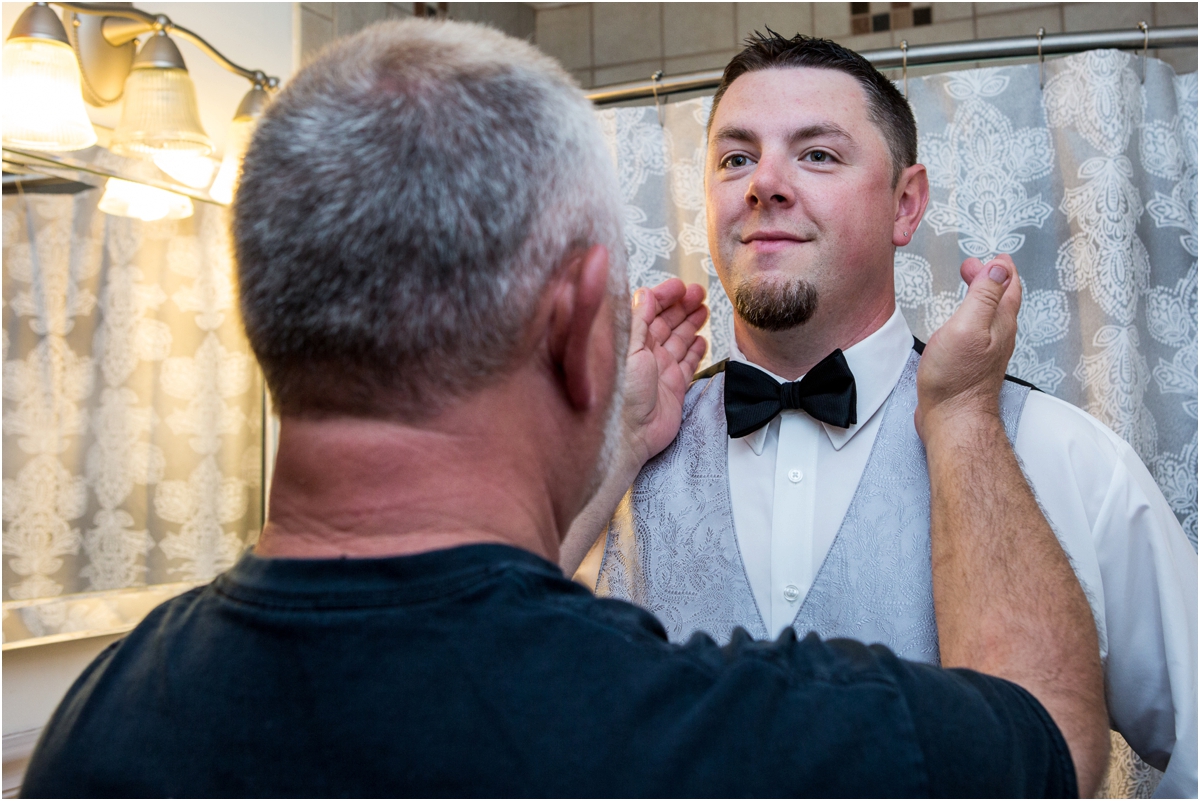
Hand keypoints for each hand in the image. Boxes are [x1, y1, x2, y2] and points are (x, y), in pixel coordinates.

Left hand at [622, 278, 707, 466]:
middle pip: (666, 322)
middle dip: (682, 305)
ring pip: (679, 340)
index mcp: (630, 342)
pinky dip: (695, 351)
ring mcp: (660, 371)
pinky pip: (688, 364)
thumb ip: (636, 320)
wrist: (629, 436)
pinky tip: (701, 340)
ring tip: (703, 309)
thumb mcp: (626, 350)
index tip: (680, 286)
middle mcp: (645, 355)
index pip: (648, 310)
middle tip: (698, 293)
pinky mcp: (674, 388)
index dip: (664, 296)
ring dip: (691, 323)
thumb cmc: (619, 396)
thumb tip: (643, 293)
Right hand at [915, 255, 1020, 441]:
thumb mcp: (967, 326)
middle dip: (990, 278)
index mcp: (1000, 322)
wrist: (952, 419)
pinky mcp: (974, 363)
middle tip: (972, 267)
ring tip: (970, 286)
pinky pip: (979, 332)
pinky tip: (962, 322)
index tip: (990, 256)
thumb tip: (999, 266)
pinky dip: (974, 317)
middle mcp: (999, 335)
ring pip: (992, 315)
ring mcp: (988, 351)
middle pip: (1002, 299)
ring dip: (983, 296)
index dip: (1000, 267)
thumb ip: (984, 295)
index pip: (1009, 284)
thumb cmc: (956, 379)